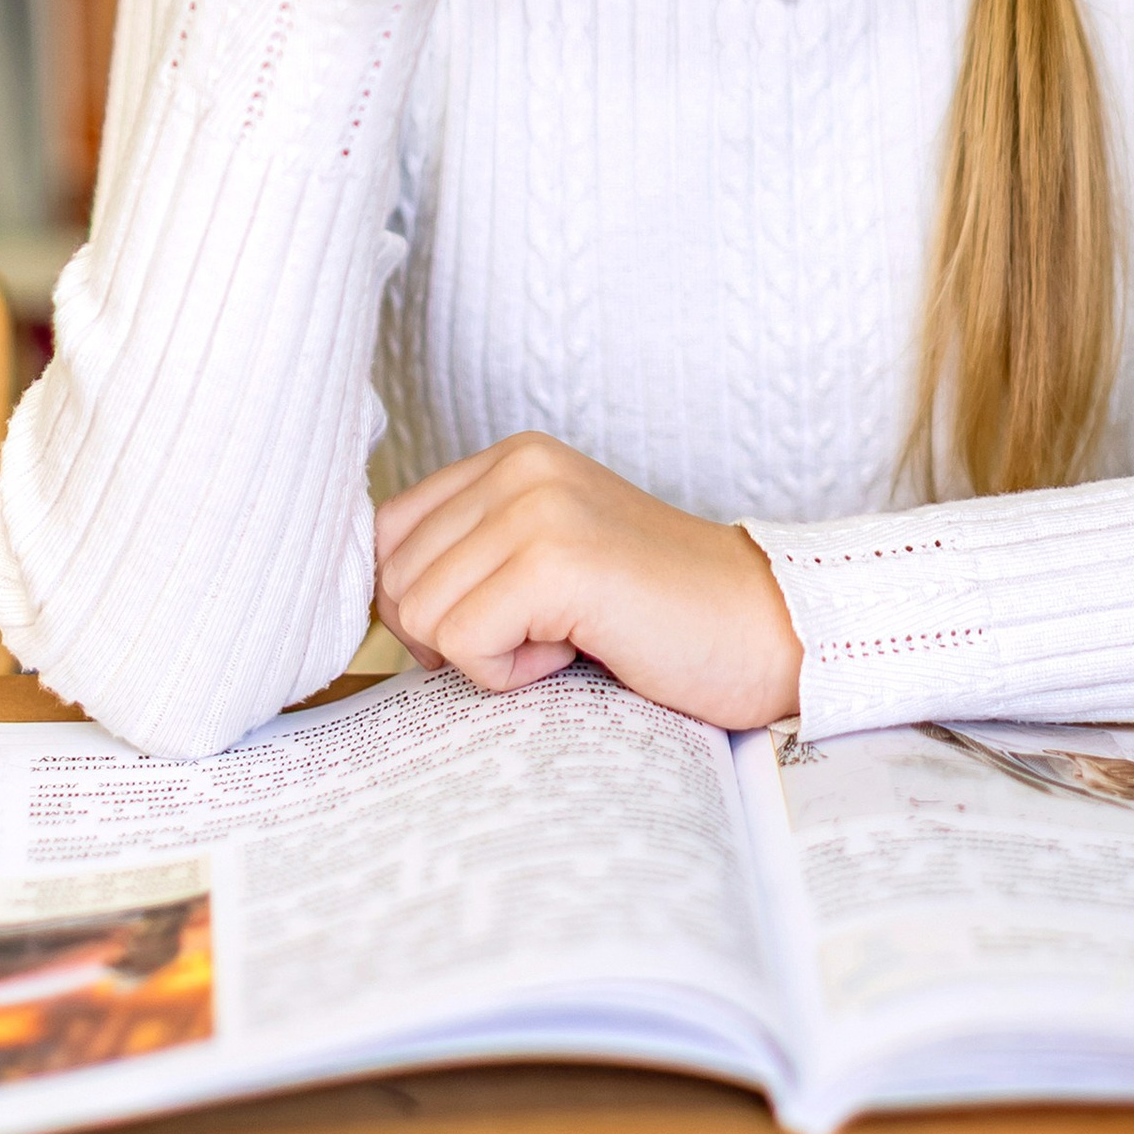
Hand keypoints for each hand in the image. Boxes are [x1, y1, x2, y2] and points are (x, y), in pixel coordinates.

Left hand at [373, 437, 804, 729]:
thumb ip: (469, 559)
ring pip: (420, 616)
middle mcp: (519, 465)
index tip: (505, 623)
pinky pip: (462, 645)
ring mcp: (537, 505)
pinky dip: (511, 675)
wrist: (764, 633)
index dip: (423, 606)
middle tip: (545, 634)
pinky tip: (578, 649)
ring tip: (568, 637)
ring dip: (486, 657)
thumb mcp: (546, 565)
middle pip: (393, 581)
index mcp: (513, 459)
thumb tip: (370, 609)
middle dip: (452, 638)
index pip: (384, 536)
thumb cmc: (658, 619)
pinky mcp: (555, 559)